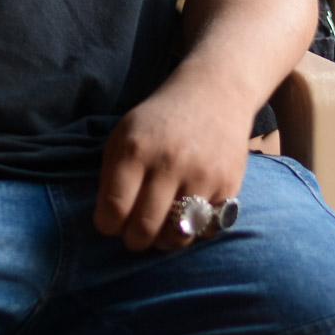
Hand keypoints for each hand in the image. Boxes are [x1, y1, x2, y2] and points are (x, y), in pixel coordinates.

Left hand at [93, 73, 251, 251]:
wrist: (214, 93)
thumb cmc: (159, 120)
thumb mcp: (124, 134)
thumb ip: (110, 176)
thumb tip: (109, 221)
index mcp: (135, 149)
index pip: (113, 209)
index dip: (107, 225)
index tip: (110, 223)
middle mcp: (169, 162)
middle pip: (143, 229)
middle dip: (134, 240)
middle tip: (133, 234)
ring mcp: (202, 175)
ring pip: (177, 236)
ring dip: (164, 241)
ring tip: (159, 230)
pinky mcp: (228, 185)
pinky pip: (206, 229)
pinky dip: (193, 230)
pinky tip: (186, 215)